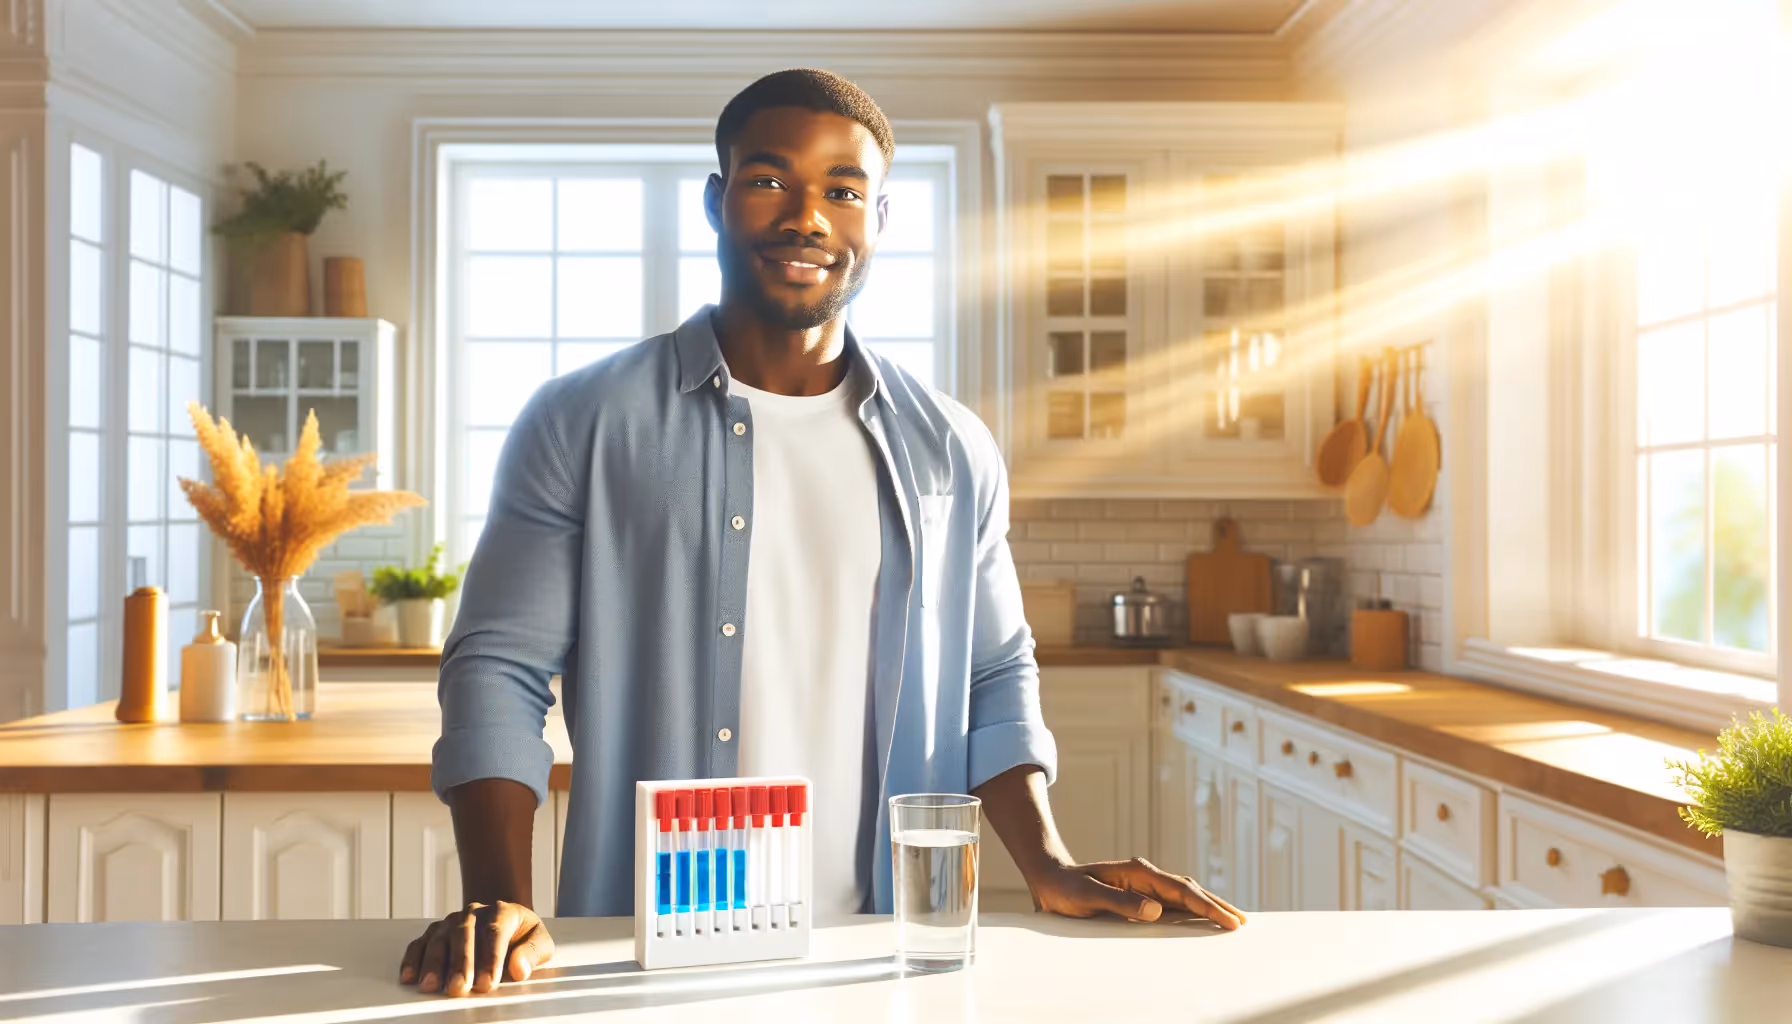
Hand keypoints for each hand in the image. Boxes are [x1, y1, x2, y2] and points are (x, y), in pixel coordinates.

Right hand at [398, 901, 554, 996]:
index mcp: (502, 912)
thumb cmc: (521, 936)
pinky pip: (420, 943)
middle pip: (463, 934)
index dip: (490, 959)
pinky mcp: (435, 932)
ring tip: (430, 986)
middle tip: (458, 988)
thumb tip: (519, 969)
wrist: (502, 919)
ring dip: (433, 963)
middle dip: (460, 963)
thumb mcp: (539, 941)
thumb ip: (532, 953)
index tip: (487, 983)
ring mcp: (451, 921)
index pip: (495, 932)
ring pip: (439, 938)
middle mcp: (473, 913)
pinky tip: (410, 977)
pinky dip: (413, 959)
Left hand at [1027, 856, 1245, 929]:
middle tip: (1242, 922)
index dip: (1207, 907)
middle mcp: (1146, 876)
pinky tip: (1201, 921)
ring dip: (1208, 907)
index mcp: (1139, 872)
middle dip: (1217, 905)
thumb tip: (1155, 910)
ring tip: (1232, 920)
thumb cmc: (1066, 888)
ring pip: (1185, 896)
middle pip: (1190, 890)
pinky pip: (1173, 903)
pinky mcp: (1140, 895)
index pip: (1182, 891)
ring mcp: (1145, 885)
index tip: (1229, 921)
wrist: (1050, 880)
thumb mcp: (1088, 896)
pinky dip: (1192, 911)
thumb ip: (1120, 902)